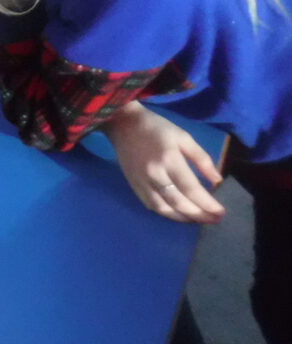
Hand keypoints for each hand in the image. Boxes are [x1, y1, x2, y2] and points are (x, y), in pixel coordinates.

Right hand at [103, 101, 225, 223]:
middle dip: (199, 214)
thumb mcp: (184, 137)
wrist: (123, 123)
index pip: (191, 188)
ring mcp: (142, 181)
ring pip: (164, 208)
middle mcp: (155, 174)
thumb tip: (217, 181)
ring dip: (183, 218)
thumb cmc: (156, 128)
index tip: (221, 212)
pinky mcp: (133, 184)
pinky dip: (166, 213)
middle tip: (214, 220)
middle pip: (179, 202)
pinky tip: (177, 214)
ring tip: (198, 220)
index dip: (207, 204)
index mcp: (170, 159)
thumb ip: (202, 159)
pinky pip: (150, 205)